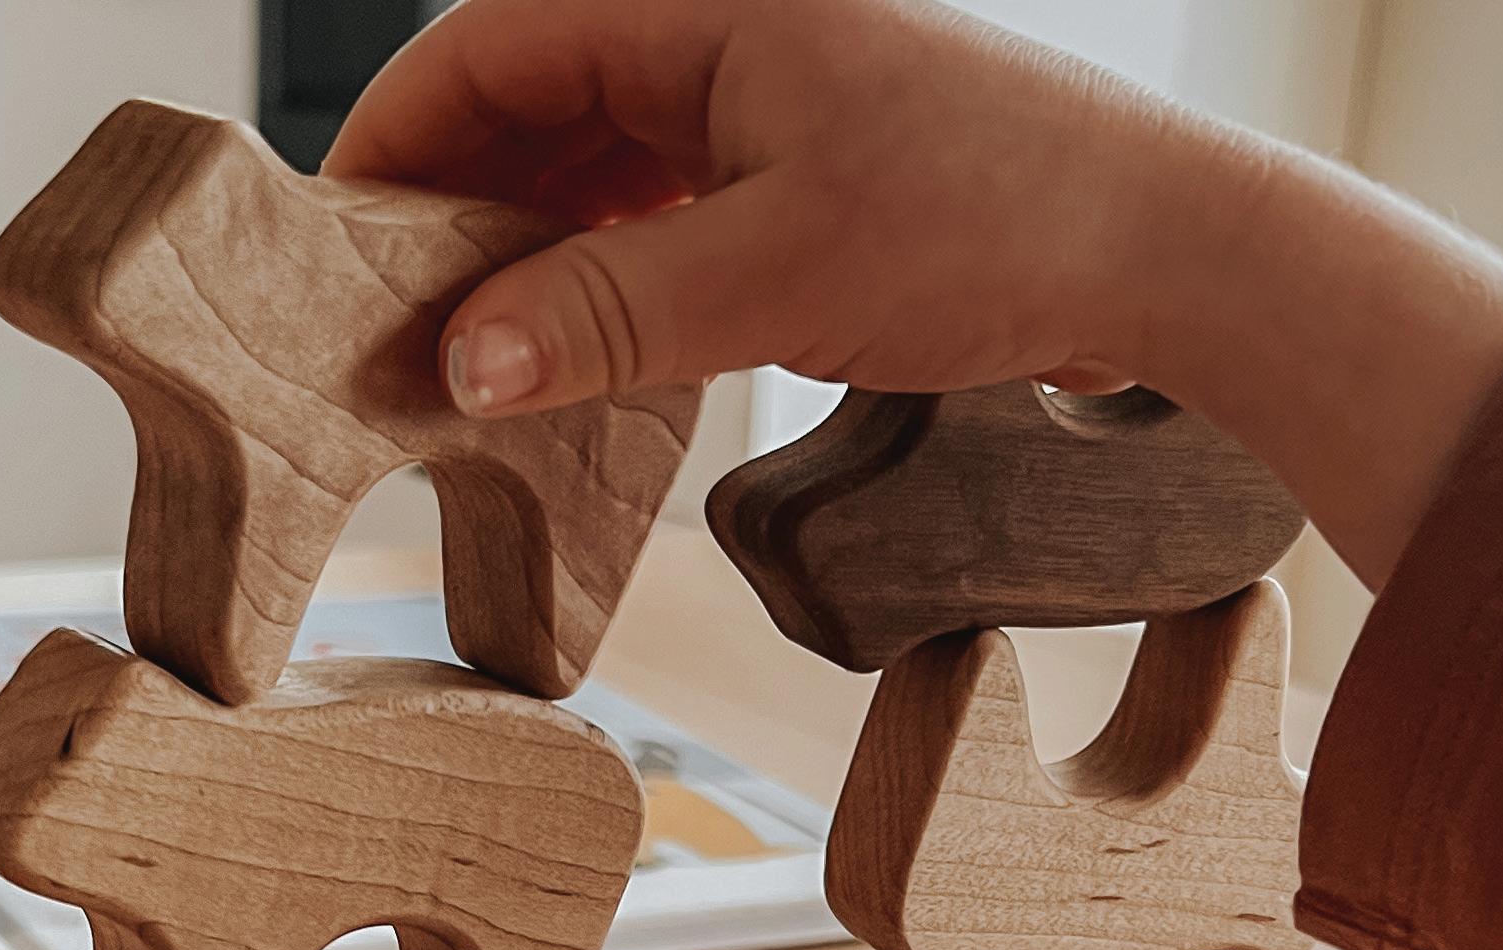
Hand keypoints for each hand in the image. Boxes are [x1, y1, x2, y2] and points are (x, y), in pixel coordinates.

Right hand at [331, 0, 1502, 582]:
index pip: (488, 46)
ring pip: (597, 158)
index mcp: (700, 4)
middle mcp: (723, 30)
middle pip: (532, 99)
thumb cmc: (997, 218)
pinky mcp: (807, 165)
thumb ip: (604, 315)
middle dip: (456, 209)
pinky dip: (610, 268)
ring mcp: (767, 96)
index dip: (396, 144)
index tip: (336, 247)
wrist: (1166, 249)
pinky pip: (665, 202)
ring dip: (532, 250)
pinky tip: (583, 345)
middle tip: (390, 323)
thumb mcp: (772, 274)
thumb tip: (460, 361)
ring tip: (474, 352)